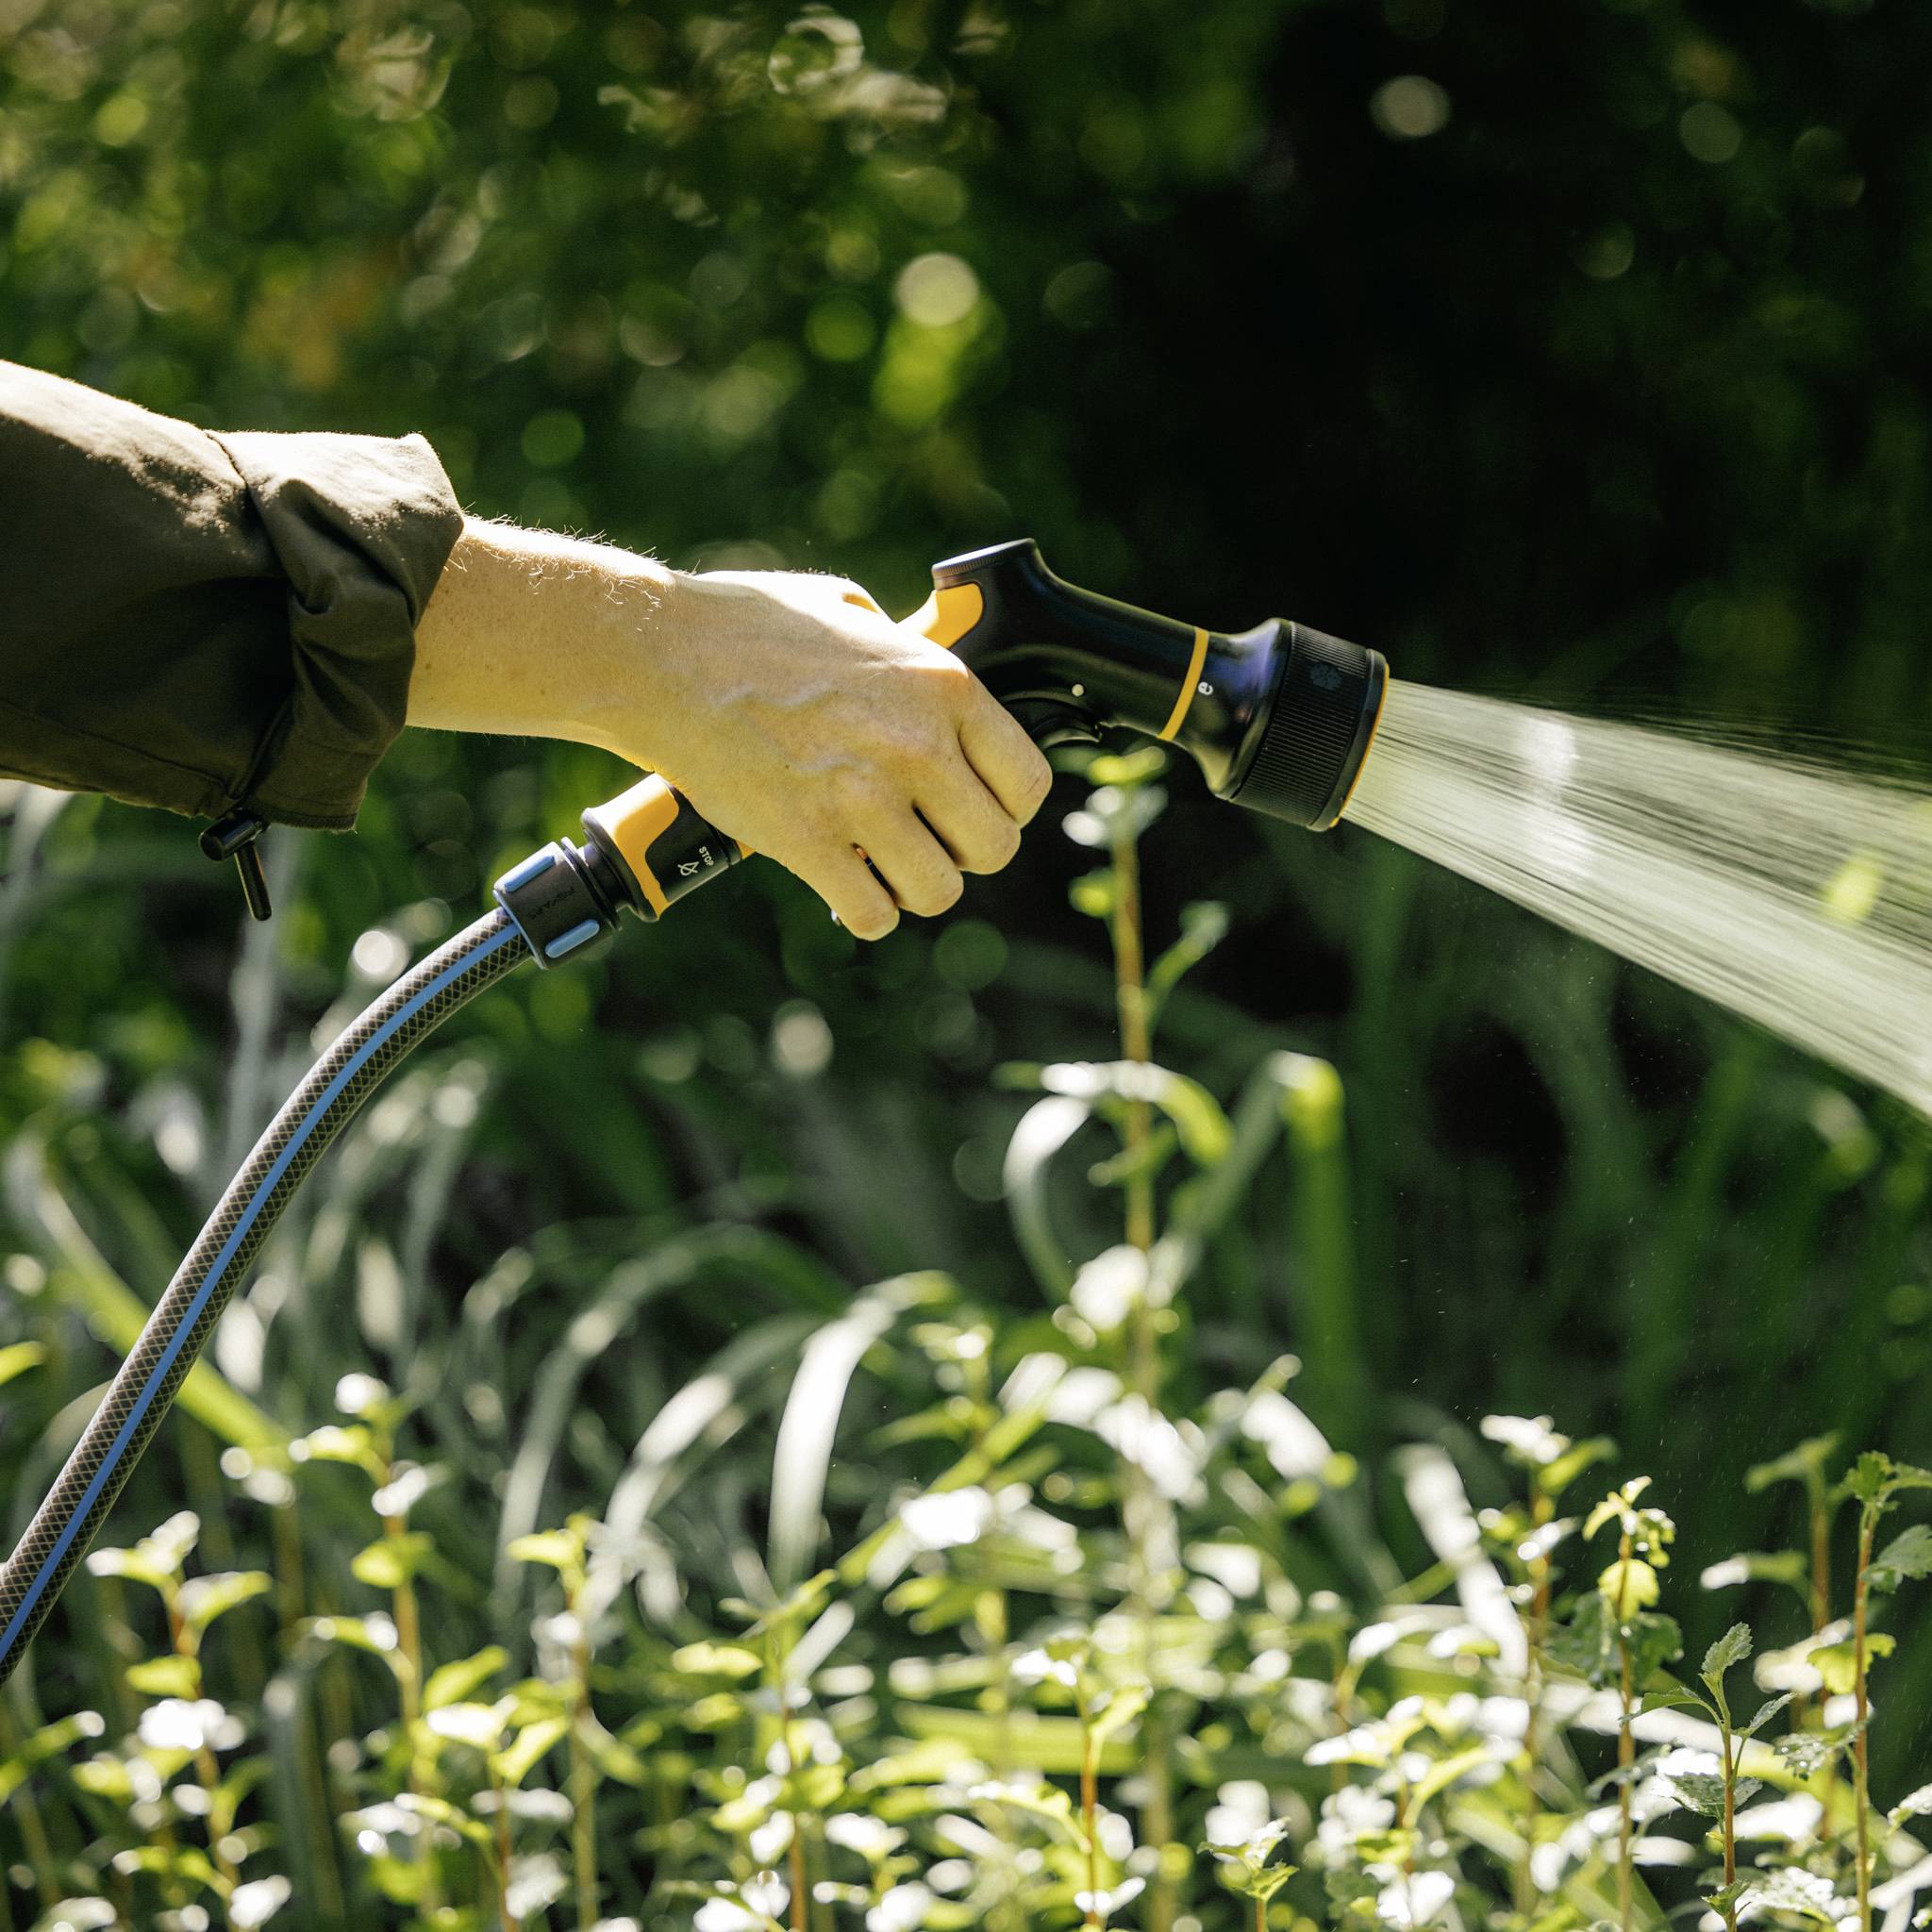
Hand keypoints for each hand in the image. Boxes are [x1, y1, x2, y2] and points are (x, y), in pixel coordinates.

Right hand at [410, 523, 1052, 937]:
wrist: (659, 656)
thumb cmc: (746, 627)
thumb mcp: (854, 615)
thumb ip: (906, 657)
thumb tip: (928, 686)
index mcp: (943, 685)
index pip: (1028, 782)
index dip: (1004, 807)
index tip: (972, 809)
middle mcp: (918, 744)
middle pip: (994, 848)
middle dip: (961, 853)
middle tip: (922, 841)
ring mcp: (864, 797)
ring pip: (939, 892)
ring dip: (911, 888)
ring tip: (879, 866)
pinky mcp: (808, 841)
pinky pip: (872, 914)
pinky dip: (862, 912)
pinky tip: (841, 887)